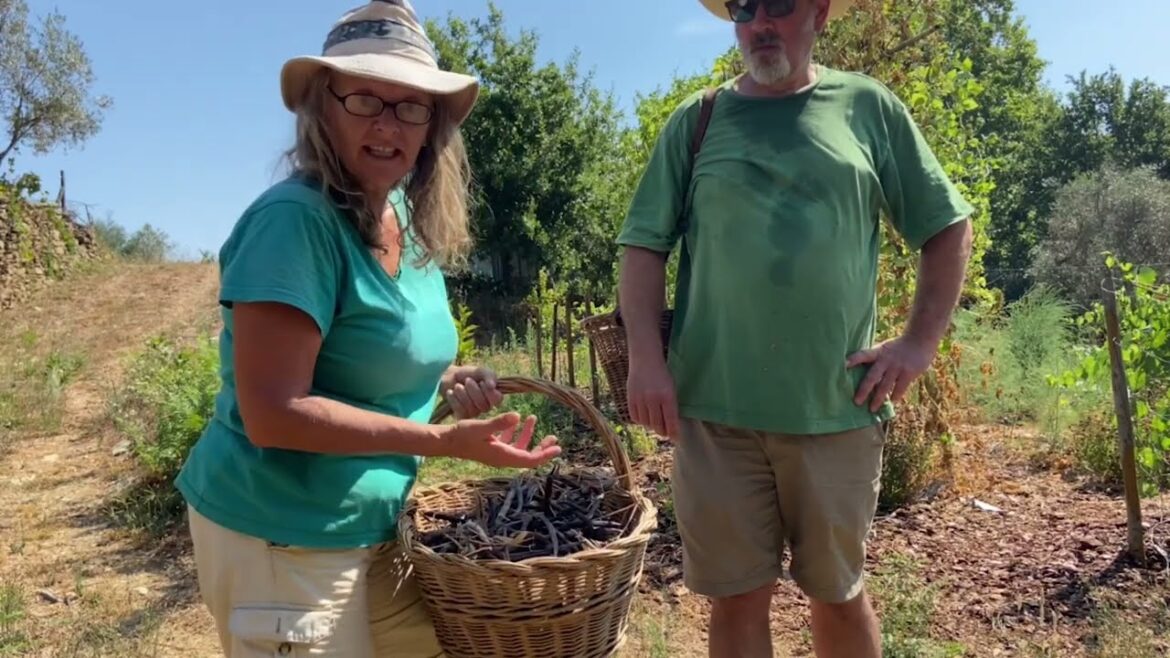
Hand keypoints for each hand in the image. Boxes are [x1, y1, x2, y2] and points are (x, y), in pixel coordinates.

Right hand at [439, 412, 560, 467]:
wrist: (445, 441)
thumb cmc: (462, 435)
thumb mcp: (481, 426)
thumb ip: (499, 422)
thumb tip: (518, 416)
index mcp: (502, 456)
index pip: (529, 459)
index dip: (544, 454)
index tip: (558, 448)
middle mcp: (502, 458)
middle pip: (527, 457)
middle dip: (541, 448)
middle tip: (554, 438)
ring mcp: (496, 454)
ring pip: (518, 449)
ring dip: (528, 436)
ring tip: (533, 418)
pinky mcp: (491, 448)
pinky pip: (508, 444)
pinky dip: (515, 434)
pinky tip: (516, 421)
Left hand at [441, 365, 504, 418]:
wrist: (448, 377)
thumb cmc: (467, 374)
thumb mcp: (479, 371)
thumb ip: (489, 375)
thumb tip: (492, 385)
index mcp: (493, 396)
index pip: (497, 399)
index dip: (489, 392)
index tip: (482, 382)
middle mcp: (486, 406)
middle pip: (484, 405)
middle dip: (473, 390)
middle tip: (467, 380)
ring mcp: (474, 412)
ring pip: (471, 408)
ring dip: (462, 393)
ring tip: (457, 386)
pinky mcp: (462, 415)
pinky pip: (460, 410)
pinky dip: (454, 399)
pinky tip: (451, 392)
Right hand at [627, 359, 679, 439]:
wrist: (645, 359)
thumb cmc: (662, 374)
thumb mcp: (672, 387)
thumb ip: (671, 405)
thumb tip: (672, 425)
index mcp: (667, 396)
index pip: (671, 421)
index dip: (674, 433)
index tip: (676, 438)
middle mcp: (653, 399)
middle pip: (658, 425)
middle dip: (663, 431)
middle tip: (666, 433)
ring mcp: (640, 399)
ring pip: (646, 423)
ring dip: (651, 425)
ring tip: (655, 422)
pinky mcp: (630, 398)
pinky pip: (635, 417)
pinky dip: (641, 420)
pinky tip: (645, 417)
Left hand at [846, 336, 936, 411]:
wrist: (920, 339)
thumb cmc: (898, 347)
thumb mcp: (884, 349)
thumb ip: (874, 359)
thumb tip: (859, 373)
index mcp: (878, 352)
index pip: (863, 354)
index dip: (854, 359)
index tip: (843, 365)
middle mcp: (886, 360)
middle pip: (872, 377)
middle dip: (864, 390)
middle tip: (857, 402)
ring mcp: (897, 367)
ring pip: (885, 386)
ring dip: (878, 399)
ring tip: (872, 409)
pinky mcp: (909, 373)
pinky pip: (900, 388)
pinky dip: (895, 396)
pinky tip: (891, 402)